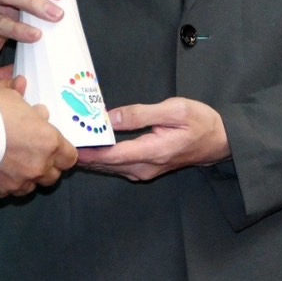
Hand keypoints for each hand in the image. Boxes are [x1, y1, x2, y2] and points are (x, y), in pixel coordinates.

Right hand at [0, 87, 77, 197]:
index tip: (55, 144)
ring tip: (15, 163)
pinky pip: (8, 192)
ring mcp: (18, 182)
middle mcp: (38, 166)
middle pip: (53, 176)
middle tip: (35, 152)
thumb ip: (27, 104)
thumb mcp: (10, 96)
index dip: (64, 151)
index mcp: (48, 142)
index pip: (70, 157)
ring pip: (31, 187)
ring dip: (27, 177)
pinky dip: (6, 184)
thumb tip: (38, 110)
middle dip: (48, 166)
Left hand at [76, 98, 228, 181]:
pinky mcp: (145, 169)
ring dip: (91, 156)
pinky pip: (117, 165)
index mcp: (153, 152)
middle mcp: (145, 167)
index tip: (68, 142)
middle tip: (61, 137)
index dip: (89, 151)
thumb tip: (111, 117)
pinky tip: (91, 146)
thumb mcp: (174, 109)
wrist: (220, 141)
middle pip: (107, 164)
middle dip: (84, 153)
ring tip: (70, 140)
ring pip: (110, 167)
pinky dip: (102, 157)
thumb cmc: (200, 121)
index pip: (112, 155)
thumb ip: (141, 114)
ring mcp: (144, 171)